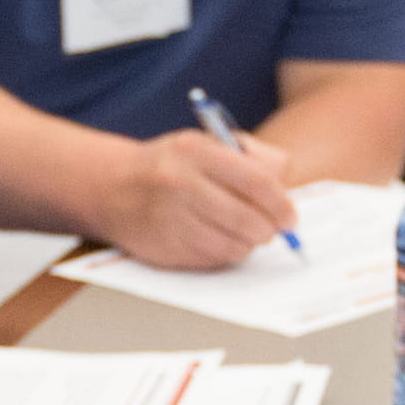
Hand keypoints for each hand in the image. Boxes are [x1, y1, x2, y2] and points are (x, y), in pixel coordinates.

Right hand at [96, 128, 295, 270]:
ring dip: (247, 245)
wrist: (113, 187)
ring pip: (231, 246)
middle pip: (247, 219)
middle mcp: (180, 182)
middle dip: (268, 230)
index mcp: (197, 150)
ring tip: (244, 234)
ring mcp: (170, 217)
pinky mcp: (164, 247)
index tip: (290, 218)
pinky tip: (218, 240)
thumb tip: (285, 186)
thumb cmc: (174, 165)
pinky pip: (211, 261)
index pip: (256, 181)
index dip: (281, 204)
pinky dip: (224, 254)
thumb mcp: (209, 144)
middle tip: (271, 230)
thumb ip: (253, 157)